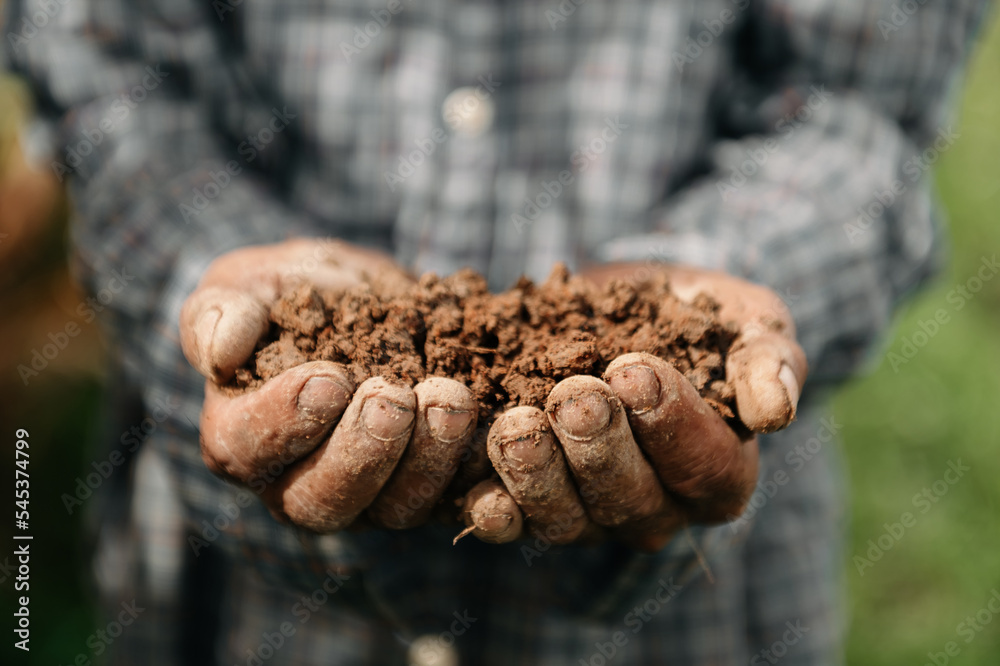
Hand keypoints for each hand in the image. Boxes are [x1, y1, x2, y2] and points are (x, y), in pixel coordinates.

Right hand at [180, 239, 480, 531]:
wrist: (367, 297)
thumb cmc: (292, 291)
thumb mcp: (249, 282)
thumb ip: (222, 310)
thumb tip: (221, 351)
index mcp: (243, 436)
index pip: (249, 448)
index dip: (287, 421)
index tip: (330, 378)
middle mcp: (300, 480)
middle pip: (324, 498)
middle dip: (364, 450)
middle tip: (394, 396)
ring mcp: (371, 491)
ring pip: (395, 508)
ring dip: (427, 459)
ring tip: (451, 397)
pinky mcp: (429, 486)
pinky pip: (455, 501)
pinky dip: (479, 477)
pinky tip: (498, 437)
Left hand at [459, 263, 806, 550]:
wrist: (617, 303)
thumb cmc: (693, 314)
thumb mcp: (745, 319)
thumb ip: (768, 357)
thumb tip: (776, 412)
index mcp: (718, 472)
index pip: (705, 467)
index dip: (672, 424)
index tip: (637, 370)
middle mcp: (655, 507)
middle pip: (631, 501)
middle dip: (600, 448)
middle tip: (575, 395)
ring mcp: (588, 511)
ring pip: (567, 519)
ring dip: (538, 476)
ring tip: (516, 425)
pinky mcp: (529, 500)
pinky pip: (510, 521)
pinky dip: (490, 509)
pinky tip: (474, 492)